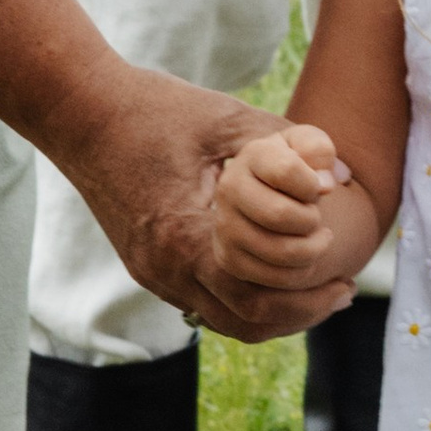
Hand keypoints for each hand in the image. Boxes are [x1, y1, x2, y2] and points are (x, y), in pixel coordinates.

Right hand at [49, 66, 351, 341]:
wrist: (81, 112)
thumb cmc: (158, 109)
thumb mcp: (230, 119)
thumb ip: (291, 145)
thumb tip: (343, 177)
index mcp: (187, 237)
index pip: (260, 296)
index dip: (310, 296)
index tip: (348, 276)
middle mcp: (165, 268)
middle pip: (246, 321)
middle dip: (301, 312)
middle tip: (343, 290)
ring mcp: (152, 272)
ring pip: (223, 319)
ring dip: (274, 310)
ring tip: (317, 289)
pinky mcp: (146, 265)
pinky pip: (202, 301)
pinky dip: (243, 297)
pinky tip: (274, 273)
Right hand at [210, 122, 358, 293]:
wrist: (275, 191)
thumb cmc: (301, 165)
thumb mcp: (311, 145)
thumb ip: (320, 150)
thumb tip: (326, 183)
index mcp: (253, 156)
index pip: (287, 170)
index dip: (314, 184)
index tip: (321, 187)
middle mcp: (229, 189)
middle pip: (280, 214)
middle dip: (311, 220)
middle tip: (317, 218)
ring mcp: (225, 227)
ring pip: (278, 251)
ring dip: (312, 250)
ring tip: (319, 239)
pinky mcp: (228, 259)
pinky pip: (271, 279)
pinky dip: (300, 276)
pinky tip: (309, 262)